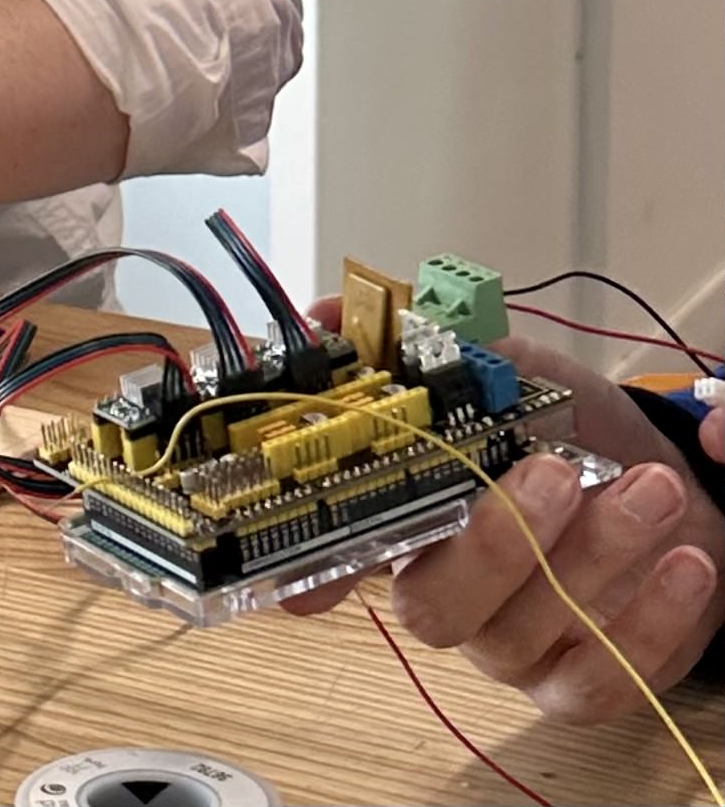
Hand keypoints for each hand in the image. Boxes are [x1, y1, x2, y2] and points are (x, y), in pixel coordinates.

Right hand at [285, 309, 724, 722]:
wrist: (663, 480)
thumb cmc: (568, 426)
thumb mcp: (503, 364)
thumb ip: (425, 343)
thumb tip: (330, 315)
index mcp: (404, 516)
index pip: (336, 551)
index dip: (314, 567)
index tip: (314, 575)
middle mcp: (443, 591)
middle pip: (435, 605)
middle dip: (497, 541)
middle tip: (553, 471)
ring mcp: (508, 648)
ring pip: (527, 631)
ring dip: (596, 553)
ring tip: (652, 486)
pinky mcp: (580, 684)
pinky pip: (605, 678)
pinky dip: (649, 620)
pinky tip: (685, 562)